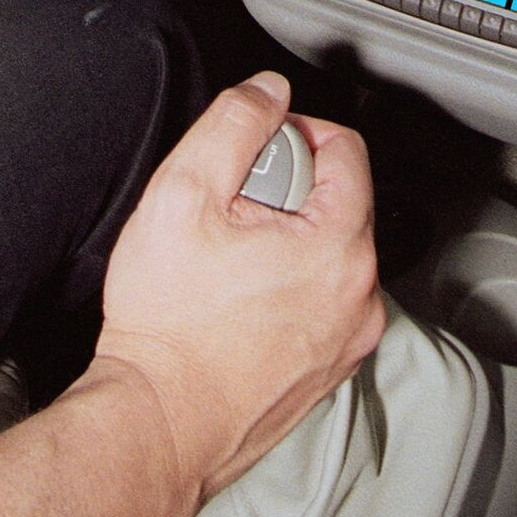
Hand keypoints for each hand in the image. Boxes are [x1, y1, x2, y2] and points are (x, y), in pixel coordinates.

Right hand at [90, 73, 383, 514]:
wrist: (156, 424)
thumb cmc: (167, 325)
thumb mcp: (183, 192)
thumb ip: (235, 123)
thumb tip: (268, 92)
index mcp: (341, 245)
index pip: (345, 146)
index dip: (291, 133)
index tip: (251, 154)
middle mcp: (361, 295)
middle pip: (339, 200)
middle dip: (285, 191)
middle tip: (226, 214)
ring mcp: (349, 339)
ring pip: (329, 253)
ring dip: (286, 242)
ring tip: (226, 262)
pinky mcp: (329, 371)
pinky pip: (320, 302)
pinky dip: (287, 291)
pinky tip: (235, 303)